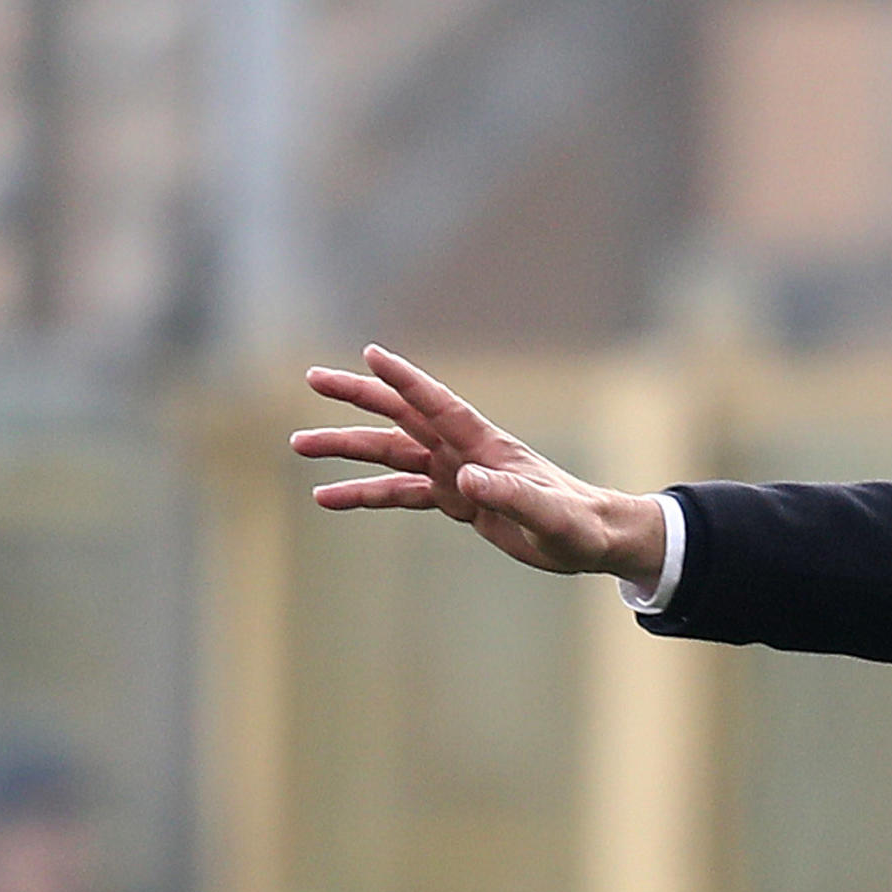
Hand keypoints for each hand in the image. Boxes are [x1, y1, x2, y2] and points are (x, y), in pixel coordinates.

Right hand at [292, 345, 665, 582]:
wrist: (593, 537)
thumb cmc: (578, 522)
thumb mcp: (548, 515)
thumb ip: (511, 495)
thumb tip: (465, 481)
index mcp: (487, 445)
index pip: (439, 404)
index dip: (407, 380)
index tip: (371, 353)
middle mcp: (465, 452)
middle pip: (402, 417)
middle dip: (358, 397)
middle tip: (313, 379)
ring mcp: (456, 473)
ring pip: (391, 454)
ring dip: (346, 450)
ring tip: (298, 444)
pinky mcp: (455, 500)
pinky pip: (400, 493)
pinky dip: (364, 494)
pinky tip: (327, 497)